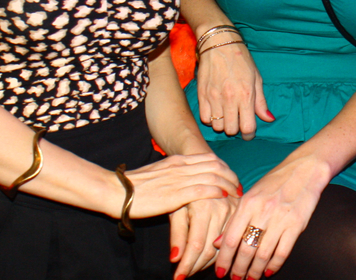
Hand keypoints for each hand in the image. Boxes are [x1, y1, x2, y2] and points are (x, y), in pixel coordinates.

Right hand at [125, 153, 239, 219]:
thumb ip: (173, 175)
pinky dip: (216, 191)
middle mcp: (180, 166)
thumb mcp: (158, 174)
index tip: (232, 176)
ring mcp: (179, 178)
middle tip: (239, 186)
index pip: (209, 158)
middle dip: (230, 175)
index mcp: (177, 160)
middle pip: (215, 165)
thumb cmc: (134, 186)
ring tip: (237, 193)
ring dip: (228, 184)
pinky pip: (202, 188)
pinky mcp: (175, 194)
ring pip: (213, 175)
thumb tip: (185, 181)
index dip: (224, 167)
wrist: (115, 190)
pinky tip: (224, 196)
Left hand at [171, 189, 239, 278]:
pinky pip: (232, 236)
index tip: (178, 278)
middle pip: (210, 249)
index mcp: (203, 208)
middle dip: (196, 266)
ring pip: (223, 246)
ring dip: (209, 261)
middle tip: (185, 275)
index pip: (195, 246)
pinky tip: (209, 255)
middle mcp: (222, 209)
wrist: (203, 169)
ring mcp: (234, 210)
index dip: (187, 265)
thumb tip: (175, 259)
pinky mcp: (240, 210)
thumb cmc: (184, 190)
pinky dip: (220, 249)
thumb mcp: (176, 208)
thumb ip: (177, 233)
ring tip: (194, 267)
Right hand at [196, 40, 273, 138]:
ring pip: (217, 127)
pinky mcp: (201, 95)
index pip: (247, 128)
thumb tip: (269, 119)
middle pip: (231, 130)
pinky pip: (204, 118)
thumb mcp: (256, 78)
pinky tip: (216, 111)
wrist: (219, 44)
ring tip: (227, 114)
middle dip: (236, 129)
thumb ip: (261, 102)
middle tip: (238, 120)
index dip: (249, 134)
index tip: (249, 132)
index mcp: (246, 95)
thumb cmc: (241, 59)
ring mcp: (214, 98)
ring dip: (223, 124)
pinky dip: (210, 119)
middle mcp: (230, 99)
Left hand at [212, 155, 330, 278]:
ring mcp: (281, 218)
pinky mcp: (297, 224)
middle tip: (236, 279)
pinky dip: (274, 265)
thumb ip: (235, 218)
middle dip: (238, 269)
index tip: (220, 272)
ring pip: (263, 254)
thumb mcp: (251, 195)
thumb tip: (218, 243)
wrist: (305, 168)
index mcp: (248, 203)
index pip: (230, 238)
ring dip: (255, 271)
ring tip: (250, 278)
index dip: (223, 259)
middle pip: (245, 249)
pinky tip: (268, 271)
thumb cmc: (276, 181)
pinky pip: (283, 251)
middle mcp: (262, 211)